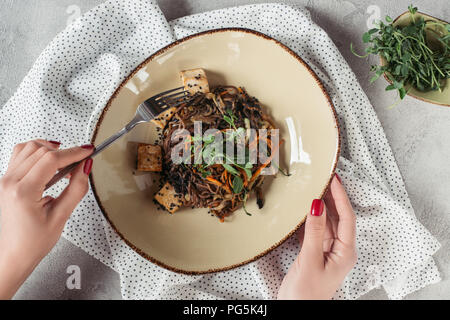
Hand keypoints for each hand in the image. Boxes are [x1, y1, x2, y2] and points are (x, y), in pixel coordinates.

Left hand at [0, 140, 93, 298]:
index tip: (88, 151)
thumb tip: (85, 167)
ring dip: (50, 150)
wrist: (15, 253)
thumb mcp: (62, 216)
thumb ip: (76, 188)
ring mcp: (5, 179)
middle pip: (41, 150)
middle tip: (81, 162)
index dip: (73, 152)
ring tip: (64, 164)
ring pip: (29, 147)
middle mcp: (10, 182)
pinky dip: (37, 152)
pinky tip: (48, 161)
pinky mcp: (6, 179)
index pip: (51, 160)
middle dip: (65, 152)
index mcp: (23, 192)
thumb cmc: (34, 241)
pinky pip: (21, 154)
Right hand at [277, 175, 356, 299]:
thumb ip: (314, 232)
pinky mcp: (315, 254)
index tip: (334, 179)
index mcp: (346, 252)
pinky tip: (305, 208)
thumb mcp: (310, 260)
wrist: (296, 312)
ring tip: (315, 187)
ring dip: (321, 205)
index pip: (346, 217)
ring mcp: (328, 252)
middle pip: (338, 217)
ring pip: (327, 222)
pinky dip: (311, 218)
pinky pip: (316, 230)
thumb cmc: (306, 294)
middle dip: (332, 197)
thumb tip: (318, 205)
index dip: (341, 196)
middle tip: (324, 177)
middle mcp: (340, 250)